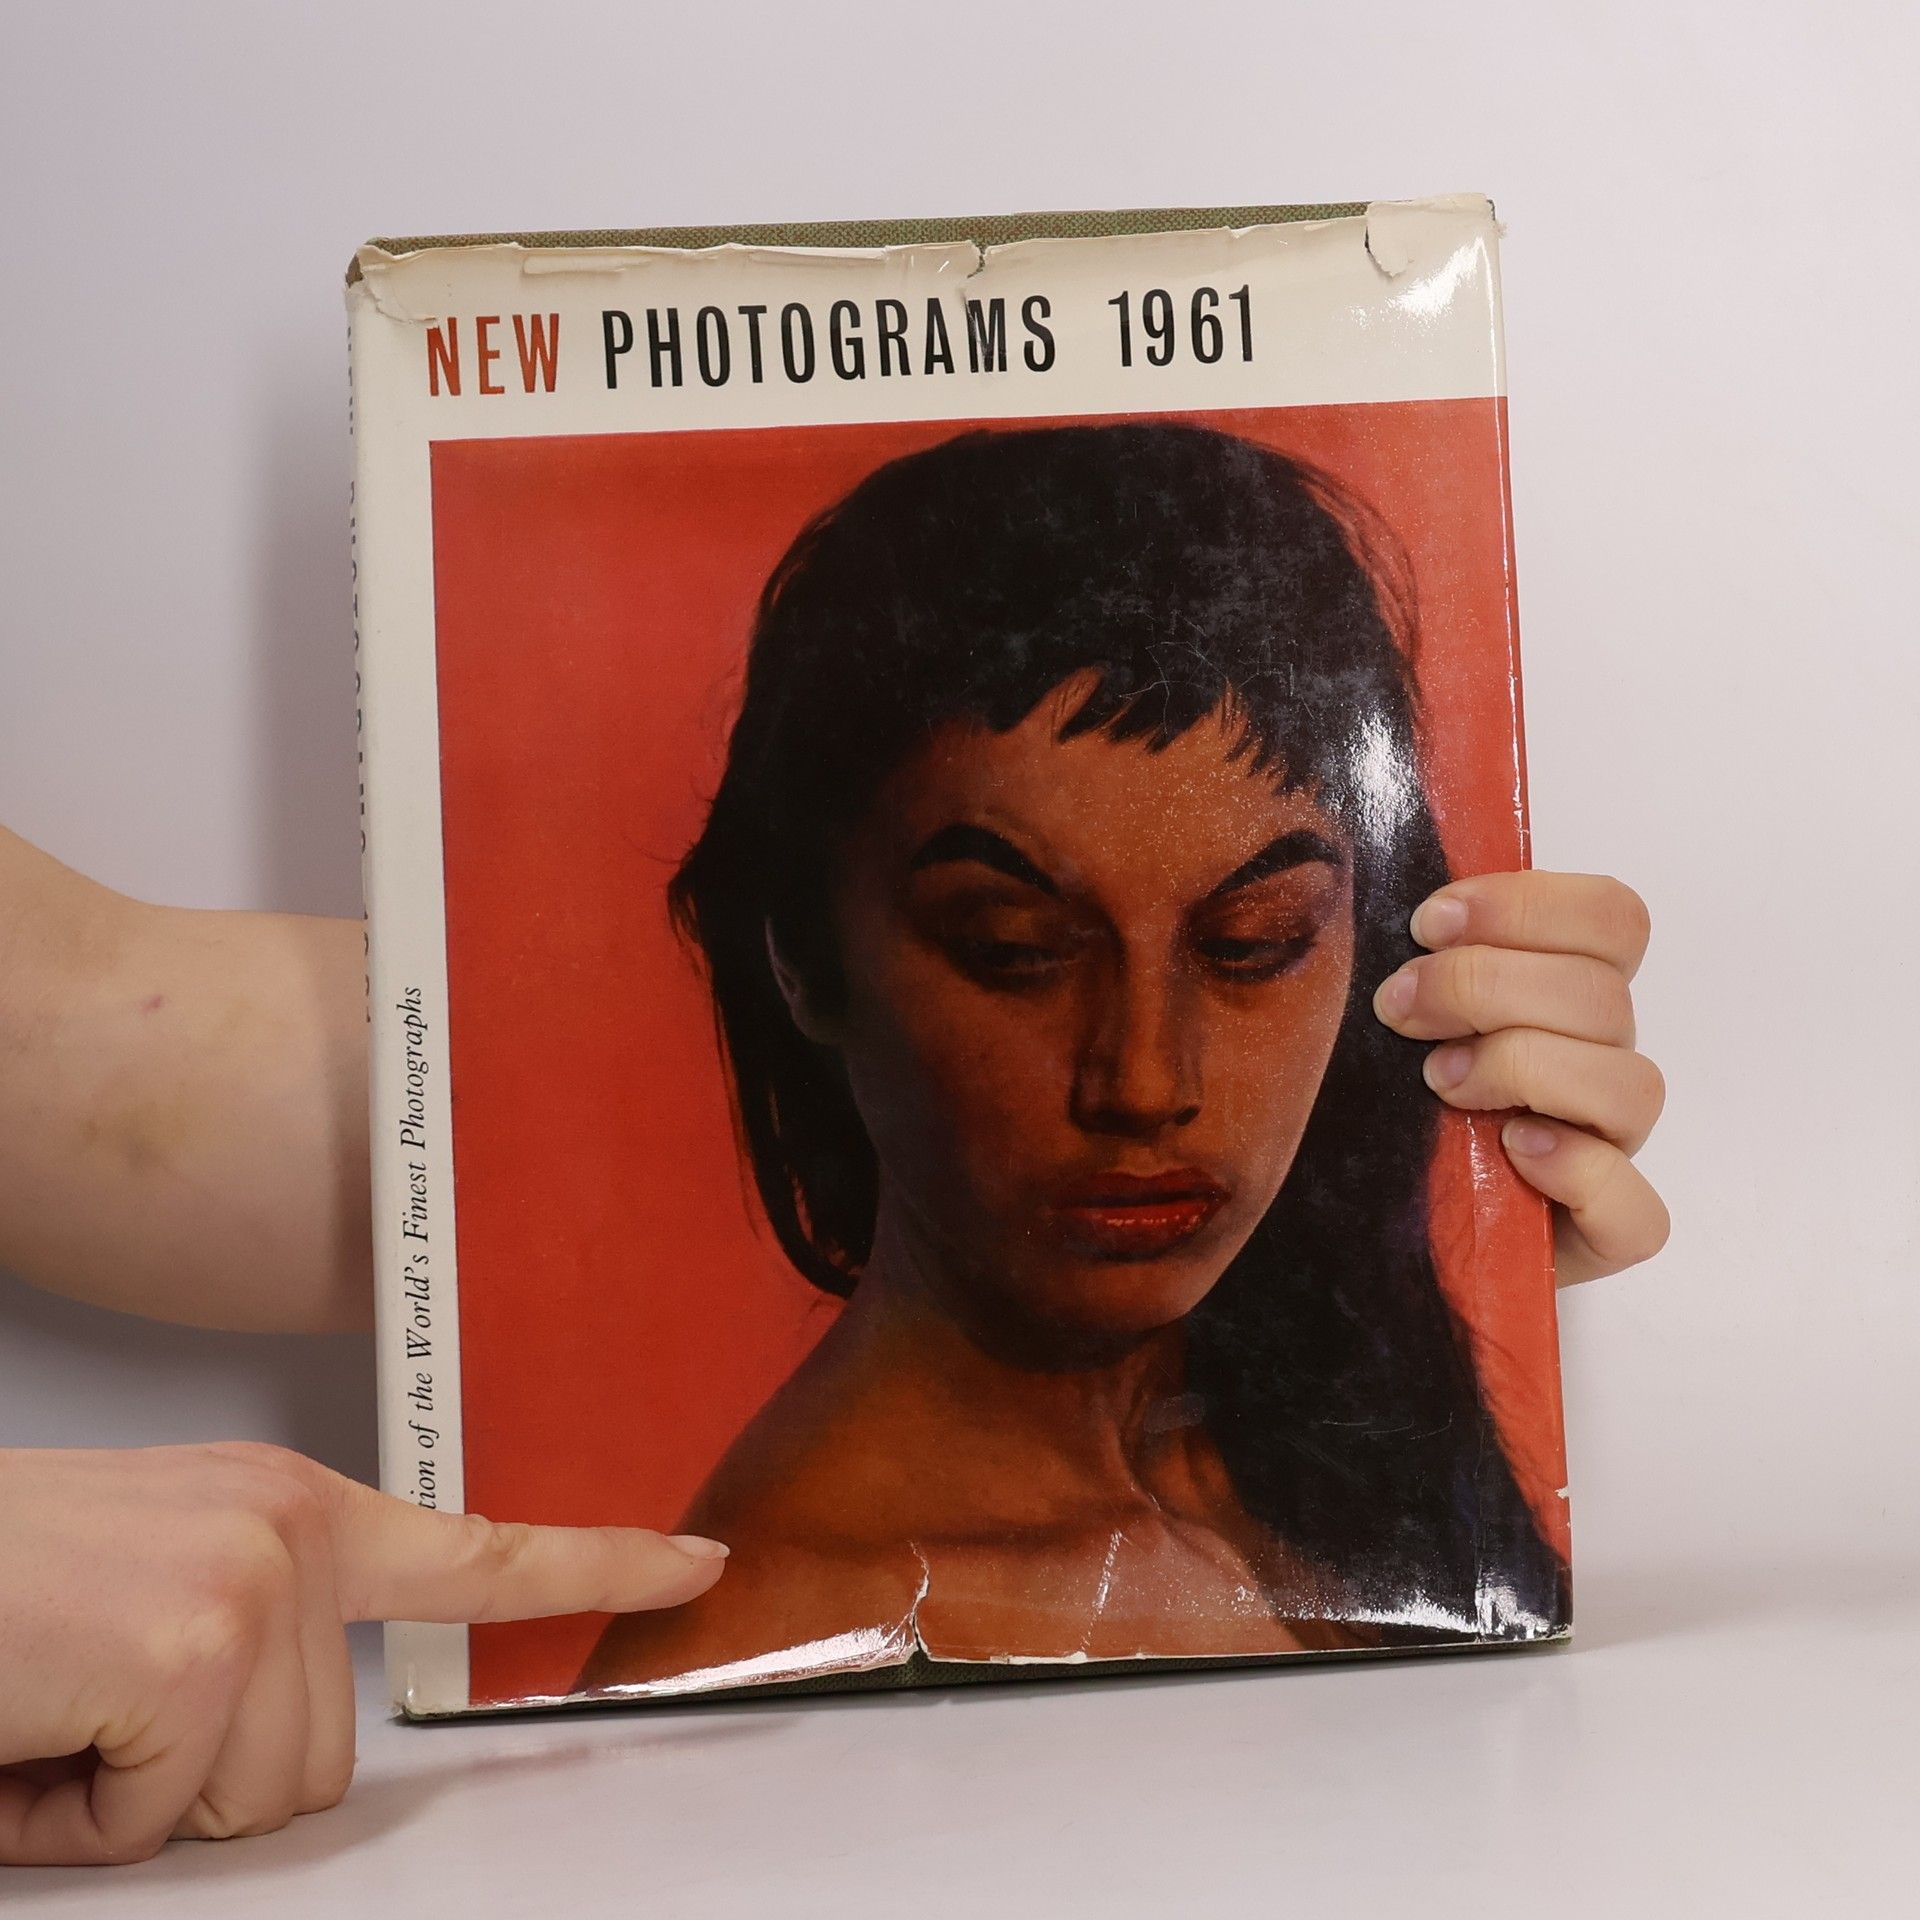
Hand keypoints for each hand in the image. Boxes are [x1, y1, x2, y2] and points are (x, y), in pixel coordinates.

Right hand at [0, 1444, 727, 1865]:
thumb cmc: (0, 1589)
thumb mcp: (150, 1601)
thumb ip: (252, 1651)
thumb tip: (302, 1749)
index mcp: (293, 1514)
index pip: (482, 1551)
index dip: (600, 1567)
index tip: (700, 1565)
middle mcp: (291, 1529)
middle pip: (322, 1766)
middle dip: (188, 1788)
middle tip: (80, 1716)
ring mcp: (253, 1584)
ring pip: (251, 1805)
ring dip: (126, 1805)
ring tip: (48, 1718)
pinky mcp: (193, 1649)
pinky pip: (159, 1824)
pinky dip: (66, 1823)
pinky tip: (21, 1736)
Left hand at [1372, 871, 1667, 1286]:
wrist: (1378, 1224)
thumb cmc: (1387, 1107)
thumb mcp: (1390, 1019)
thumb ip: (1415, 956)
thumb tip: (1395, 889)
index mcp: (1565, 997)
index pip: (1610, 918)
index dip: (1526, 905)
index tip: (1427, 922)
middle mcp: (1597, 1063)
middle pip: (1602, 993)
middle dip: (1485, 984)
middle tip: (1399, 1008)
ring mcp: (1607, 1149)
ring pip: (1629, 1085)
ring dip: (1523, 1066)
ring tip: (1438, 1082)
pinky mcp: (1602, 1232)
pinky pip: (1636, 1210)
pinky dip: (1579, 1170)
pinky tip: (1513, 1152)